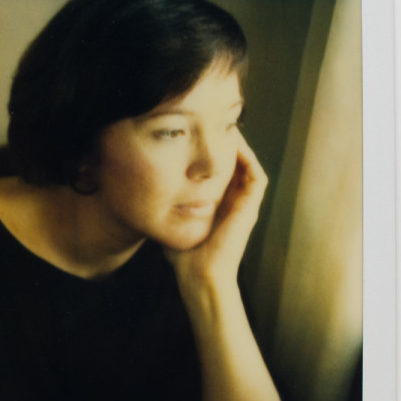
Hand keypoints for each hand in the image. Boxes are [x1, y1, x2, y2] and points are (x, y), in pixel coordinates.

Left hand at [165, 130, 267, 288]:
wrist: (199, 276)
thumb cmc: (183, 256)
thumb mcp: (171, 223)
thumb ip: (165, 207)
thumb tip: (145, 192)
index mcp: (218, 204)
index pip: (219, 171)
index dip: (211, 153)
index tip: (196, 137)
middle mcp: (233, 202)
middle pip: (235, 164)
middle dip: (225, 144)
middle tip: (213, 124)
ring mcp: (244, 205)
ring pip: (248, 166)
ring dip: (239, 147)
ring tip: (224, 128)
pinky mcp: (250, 208)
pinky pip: (256, 176)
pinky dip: (247, 159)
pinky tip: (232, 145)